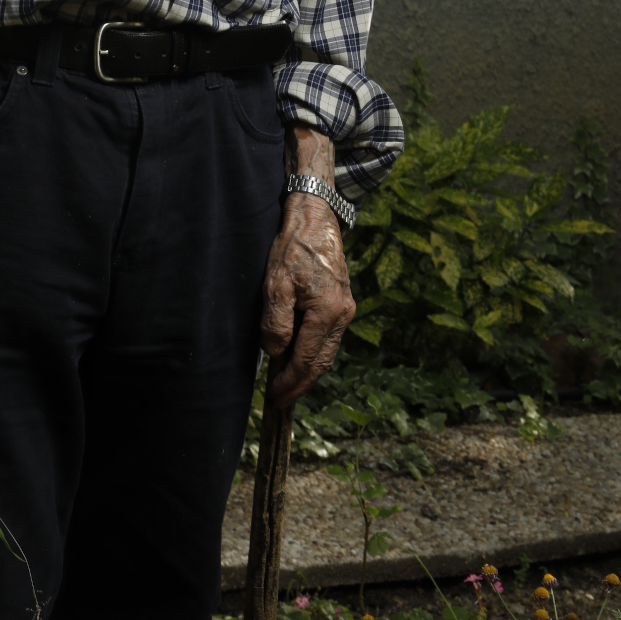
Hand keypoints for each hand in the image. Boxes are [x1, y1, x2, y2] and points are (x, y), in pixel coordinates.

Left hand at [259, 126, 355, 405]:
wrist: (316, 218)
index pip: (306, 360)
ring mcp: (346, 309)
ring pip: (327, 351)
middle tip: (280, 400)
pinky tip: (299, 357)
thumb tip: (276, 352)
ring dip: (307, 370)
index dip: (290, 382)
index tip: (274, 397)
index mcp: (327, 313)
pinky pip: (328, 337)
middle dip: (300, 384)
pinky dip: (314, 353)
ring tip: (287, 384)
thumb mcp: (276, 284)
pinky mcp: (342, 302)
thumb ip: (276, 321)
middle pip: (321, 362)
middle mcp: (342, 315)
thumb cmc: (293, 247)